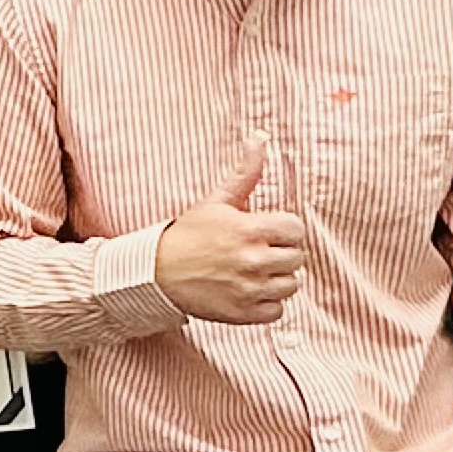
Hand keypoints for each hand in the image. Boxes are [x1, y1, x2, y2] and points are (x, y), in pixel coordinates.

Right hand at [153, 140, 308, 324]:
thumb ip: (245, 173)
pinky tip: (250, 291)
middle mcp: (252, 261)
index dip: (285, 229)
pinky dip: (267, 303)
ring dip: (277, 279)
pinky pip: (277, 310)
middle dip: (282, 253)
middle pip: (297, 258)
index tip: (268, 231)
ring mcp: (249, 289)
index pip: (296, 229)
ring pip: (291, 285)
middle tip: (260, 252)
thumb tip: (261, 138)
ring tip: (256, 272)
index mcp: (249, 230)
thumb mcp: (216, 201)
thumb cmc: (187, 235)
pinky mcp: (242, 313)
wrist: (155, 273)